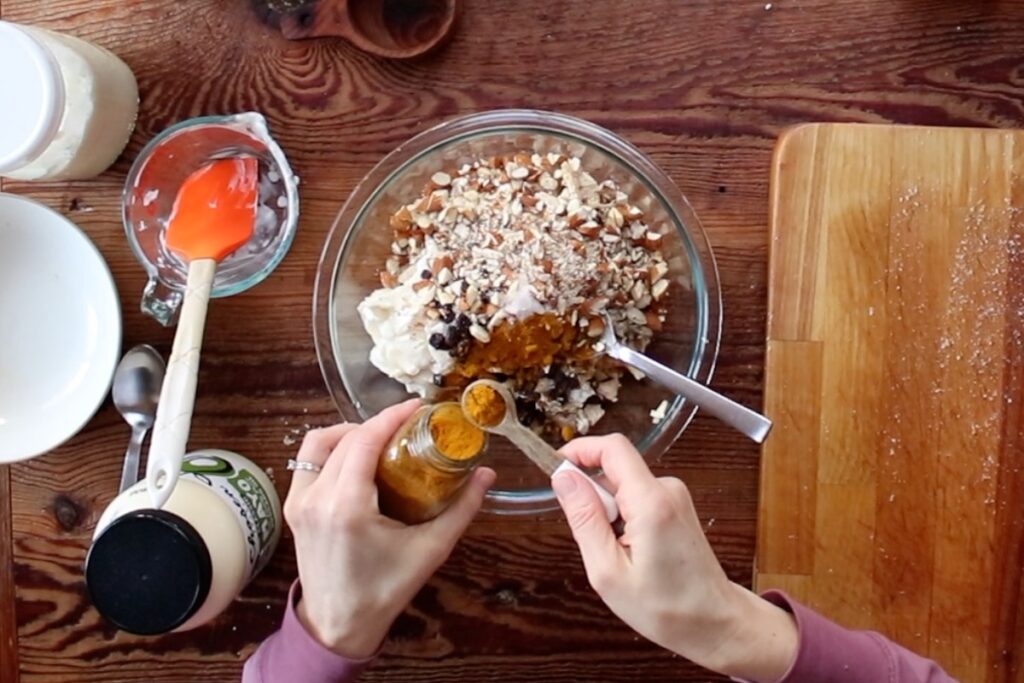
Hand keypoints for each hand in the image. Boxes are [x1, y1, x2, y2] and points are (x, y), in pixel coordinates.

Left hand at [284, 400, 495, 658]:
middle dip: (377, 424)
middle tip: (408, 425)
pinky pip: (308, 462)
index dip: (391, 416)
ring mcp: (299, 502)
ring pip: (318, 443)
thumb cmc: (385, 589)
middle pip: (345, 438)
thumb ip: (461, 509)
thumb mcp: (430, 549)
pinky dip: (331, 449)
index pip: (364, 440)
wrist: (339, 624)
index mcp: (346, 506)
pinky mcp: (292, 508)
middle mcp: (316, 498)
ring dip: (350, 432)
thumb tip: (486, 475)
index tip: (417, 407)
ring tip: (380, 438)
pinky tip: (357, 457)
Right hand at [553, 435, 796, 682]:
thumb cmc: (667, 608)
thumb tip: (563, 478)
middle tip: (596, 541)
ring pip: (622, 486)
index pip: (612, 447)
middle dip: (593, 497)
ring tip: (619, 555)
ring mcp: (674, 496)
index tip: (557, 469)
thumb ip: (584, 518)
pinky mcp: (675, 505)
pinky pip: (636, 497)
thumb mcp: (608, 571)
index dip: (580, 450)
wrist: (715, 622)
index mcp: (651, 502)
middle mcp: (667, 490)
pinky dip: (623, 519)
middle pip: (614, 468)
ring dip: (608, 513)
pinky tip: (632, 552)